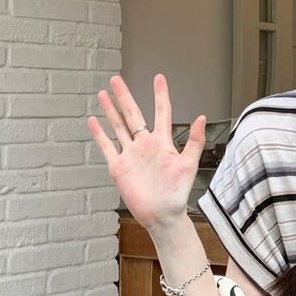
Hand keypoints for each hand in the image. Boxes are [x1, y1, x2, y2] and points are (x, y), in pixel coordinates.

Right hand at [87, 71, 206, 229]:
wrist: (162, 216)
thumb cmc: (177, 194)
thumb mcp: (189, 165)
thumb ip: (195, 141)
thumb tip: (201, 117)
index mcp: (162, 142)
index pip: (161, 112)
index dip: (160, 95)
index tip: (159, 78)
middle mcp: (144, 145)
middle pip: (132, 114)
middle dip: (124, 97)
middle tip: (117, 79)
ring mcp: (130, 155)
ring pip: (118, 127)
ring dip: (111, 111)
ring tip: (104, 94)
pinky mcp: (119, 168)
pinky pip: (107, 147)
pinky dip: (100, 134)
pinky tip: (94, 122)